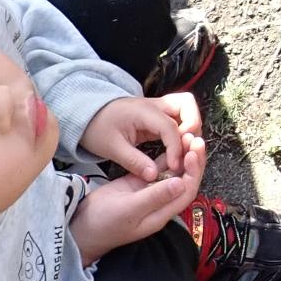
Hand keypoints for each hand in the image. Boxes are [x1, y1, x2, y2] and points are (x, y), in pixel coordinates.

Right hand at [69, 135, 207, 267]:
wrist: (81, 226)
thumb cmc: (104, 223)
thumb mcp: (129, 209)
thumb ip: (154, 197)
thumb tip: (181, 183)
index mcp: (162, 213)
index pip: (186, 191)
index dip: (193, 172)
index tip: (193, 152)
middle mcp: (161, 202)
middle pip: (184, 180)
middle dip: (192, 161)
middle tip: (196, 139)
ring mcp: (150, 192)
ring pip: (172, 173)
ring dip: (181, 156)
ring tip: (187, 136)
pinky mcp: (139, 184)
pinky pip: (157, 169)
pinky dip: (165, 157)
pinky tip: (171, 142)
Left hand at [80, 91, 201, 180]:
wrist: (87, 115)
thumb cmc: (97, 129)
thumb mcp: (112, 148)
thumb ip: (134, 161)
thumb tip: (153, 176)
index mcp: (143, 111)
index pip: (170, 126)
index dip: (176, 147)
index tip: (175, 166)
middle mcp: (155, 105)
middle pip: (187, 104)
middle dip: (193, 124)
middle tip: (187, 148)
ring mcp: (157, 108)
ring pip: (185, 108)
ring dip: (190, 126)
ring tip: (184, 149)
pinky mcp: (157, 115)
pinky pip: (177, 118)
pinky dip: (182, 130)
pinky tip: (176, 149)